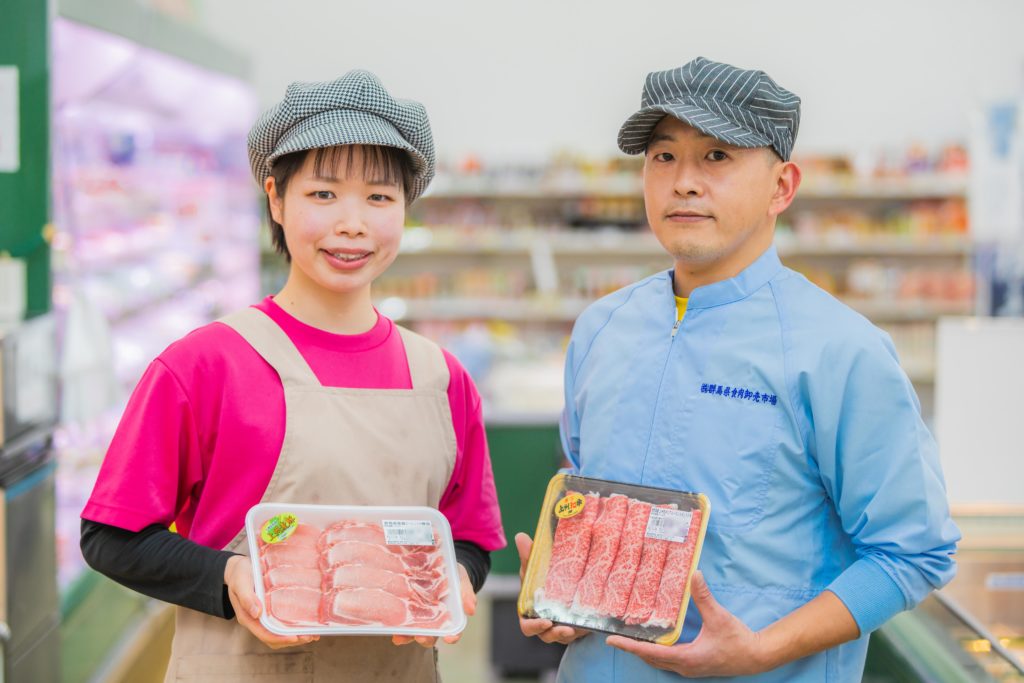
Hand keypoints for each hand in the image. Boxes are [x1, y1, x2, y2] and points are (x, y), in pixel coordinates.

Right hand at [224, 555, 318, 649]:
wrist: (239, 567)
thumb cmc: (240, 573)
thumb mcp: (240, 582)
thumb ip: (246, 597)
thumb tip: (257, 613)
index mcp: (247, 617)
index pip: (264, 634)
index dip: (280, 638)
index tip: (295, 637)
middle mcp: (256, 621)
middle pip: (274, 638)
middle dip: (292, 640)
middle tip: (310, 636)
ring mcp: (263, 617)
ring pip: (279, 633)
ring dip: (296, 636)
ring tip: (313, 634)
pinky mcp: (270, 611)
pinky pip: (282, 623)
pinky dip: (295, 626)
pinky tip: (308, 624)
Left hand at [393, 563, 474, 647]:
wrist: (436, 562)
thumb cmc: (452, 574)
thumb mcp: (461, 579)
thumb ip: (466, 593)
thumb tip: (471, 610)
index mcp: (449, 615)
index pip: (453, 631)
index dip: (453, 636)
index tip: (450, 638)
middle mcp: (433, 619)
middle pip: (431, 635)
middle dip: (426, 639)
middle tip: (422, 637)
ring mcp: (418, 615)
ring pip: (414, 631)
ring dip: (408, 637)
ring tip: (401, 637)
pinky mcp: (405, 608)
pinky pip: (400, 620)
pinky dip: (396, 626)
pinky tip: (391, 628)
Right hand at [515, 532, 588, 644]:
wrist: (558, 580)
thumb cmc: (539, 577)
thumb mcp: (534, 566)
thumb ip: (527, 555)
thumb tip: (520, 536)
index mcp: (529, 612)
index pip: (527, 626)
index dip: (535, 627)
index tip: (546, 622)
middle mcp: (543, 623)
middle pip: (547, 635)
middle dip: (556, 634)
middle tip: (567, 629)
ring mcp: (558, 626)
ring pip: (564, 636)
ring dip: (571, 633)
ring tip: (580, 627)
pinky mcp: (573, 627)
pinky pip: (578, 632)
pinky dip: (583, 629)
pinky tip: (591, 623)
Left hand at [606, 571, 765, 676]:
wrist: (756, 657)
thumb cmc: (738, 640)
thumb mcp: (719, 616)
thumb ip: (704, 597)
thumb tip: (695, 574)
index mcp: (686, 658)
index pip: (651, 652)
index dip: (630, 646)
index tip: (611, 640)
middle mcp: (684, 667)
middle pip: (650, 660)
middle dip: (632, 649)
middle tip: (614, 638)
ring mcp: (689, 669)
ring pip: (659, 663)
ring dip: (644, 652)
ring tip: (629, 640)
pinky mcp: (694, 666)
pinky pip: (668, 662)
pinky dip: (656, 654)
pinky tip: (654, 644)